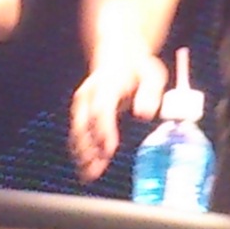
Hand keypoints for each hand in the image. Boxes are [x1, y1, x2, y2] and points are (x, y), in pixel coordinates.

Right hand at [68, 51, 170, 180]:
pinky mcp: (82, 112)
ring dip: (82, 154)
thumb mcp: (152, 74)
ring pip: (78, 132)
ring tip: (89, 175)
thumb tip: (144, 115)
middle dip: (88, 148)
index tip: (109, 150)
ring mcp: (82, 104)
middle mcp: (89, 95)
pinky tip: (87, 168)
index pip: (101, 110)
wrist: (118, 53)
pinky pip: (79, 134)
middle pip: (84, 124)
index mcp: (106, 85)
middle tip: (94, 169)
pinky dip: (82, 151)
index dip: (103, 131)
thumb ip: (150, 93)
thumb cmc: (138, 67)